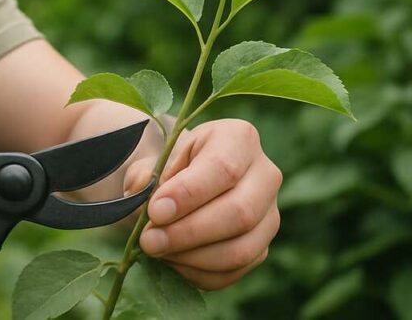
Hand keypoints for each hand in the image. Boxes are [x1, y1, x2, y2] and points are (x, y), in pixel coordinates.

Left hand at [122, 119, 281, 289]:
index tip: (155, 211)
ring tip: (156, 250)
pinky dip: (200, 272)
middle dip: (188, 232)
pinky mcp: (262, 247)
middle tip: (149, 241)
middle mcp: (265, 175)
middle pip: (239, 213)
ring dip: (193, 257)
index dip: (188, 194)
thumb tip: (142, 192)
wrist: (188, 185)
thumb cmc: (170, 168)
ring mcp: (270, 215)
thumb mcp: (154, 161)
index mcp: (238, 139)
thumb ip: (145, 176)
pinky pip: (236, 271)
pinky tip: (172, 261)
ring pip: (242, 248)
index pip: (222, 169)